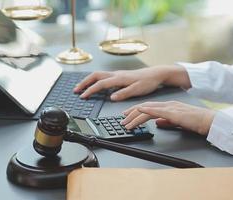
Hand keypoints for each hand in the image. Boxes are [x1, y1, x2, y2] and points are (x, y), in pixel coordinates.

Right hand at [73, 65, 190, 100]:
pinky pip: (103, 76)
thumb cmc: (148, 81)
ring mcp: (117, 74)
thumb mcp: (137, 89)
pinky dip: (95, 80)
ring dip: (88, 80)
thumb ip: (124, 93)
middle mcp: (116, 74)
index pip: (100, 84)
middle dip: (84, 82)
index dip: (90, 90)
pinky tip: (95, 85)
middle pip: (95, 76)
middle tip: (76, 90)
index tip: (83, 96)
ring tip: (81, 87)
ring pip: (98, 75)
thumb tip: (112, 97)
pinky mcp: (120, 75)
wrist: (156, 74)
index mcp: (119, 78)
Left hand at [121, 101, 214, 135]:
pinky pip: (157, 110)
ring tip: (126, 122)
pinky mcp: (174, 112)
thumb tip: (157, 123)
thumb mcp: (177, 122)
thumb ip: (167, 121)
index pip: (148, 107)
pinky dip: (147, 110)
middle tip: (122, 118)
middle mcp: (167, 105)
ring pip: (148, 109)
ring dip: (135, 115)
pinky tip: (140, 111)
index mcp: (168, 106)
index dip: (136, 110)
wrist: (208, 121)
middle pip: (145, 106)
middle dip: (131, 112)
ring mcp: (170, 107)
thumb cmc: (196, 122)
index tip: (127, 115)